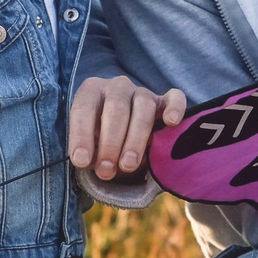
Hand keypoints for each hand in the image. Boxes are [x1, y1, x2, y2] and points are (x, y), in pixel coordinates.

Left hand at [68, 75, 186, 181]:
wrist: (120, 131)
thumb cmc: (99, 138)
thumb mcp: (88, 142)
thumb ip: (89, 151)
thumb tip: (91, 163)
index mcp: (91, 91)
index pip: (83, 109)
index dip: (82, 136)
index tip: (81, 162)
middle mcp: (116, 87)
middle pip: (116, 109)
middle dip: (110, 143)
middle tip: (105, 171)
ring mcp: (142, 92)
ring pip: (143, 107)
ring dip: (136, 138)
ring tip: (128, 165)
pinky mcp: (164, 101)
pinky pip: (174, 98)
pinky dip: (175, 107)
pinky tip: (172, 122)